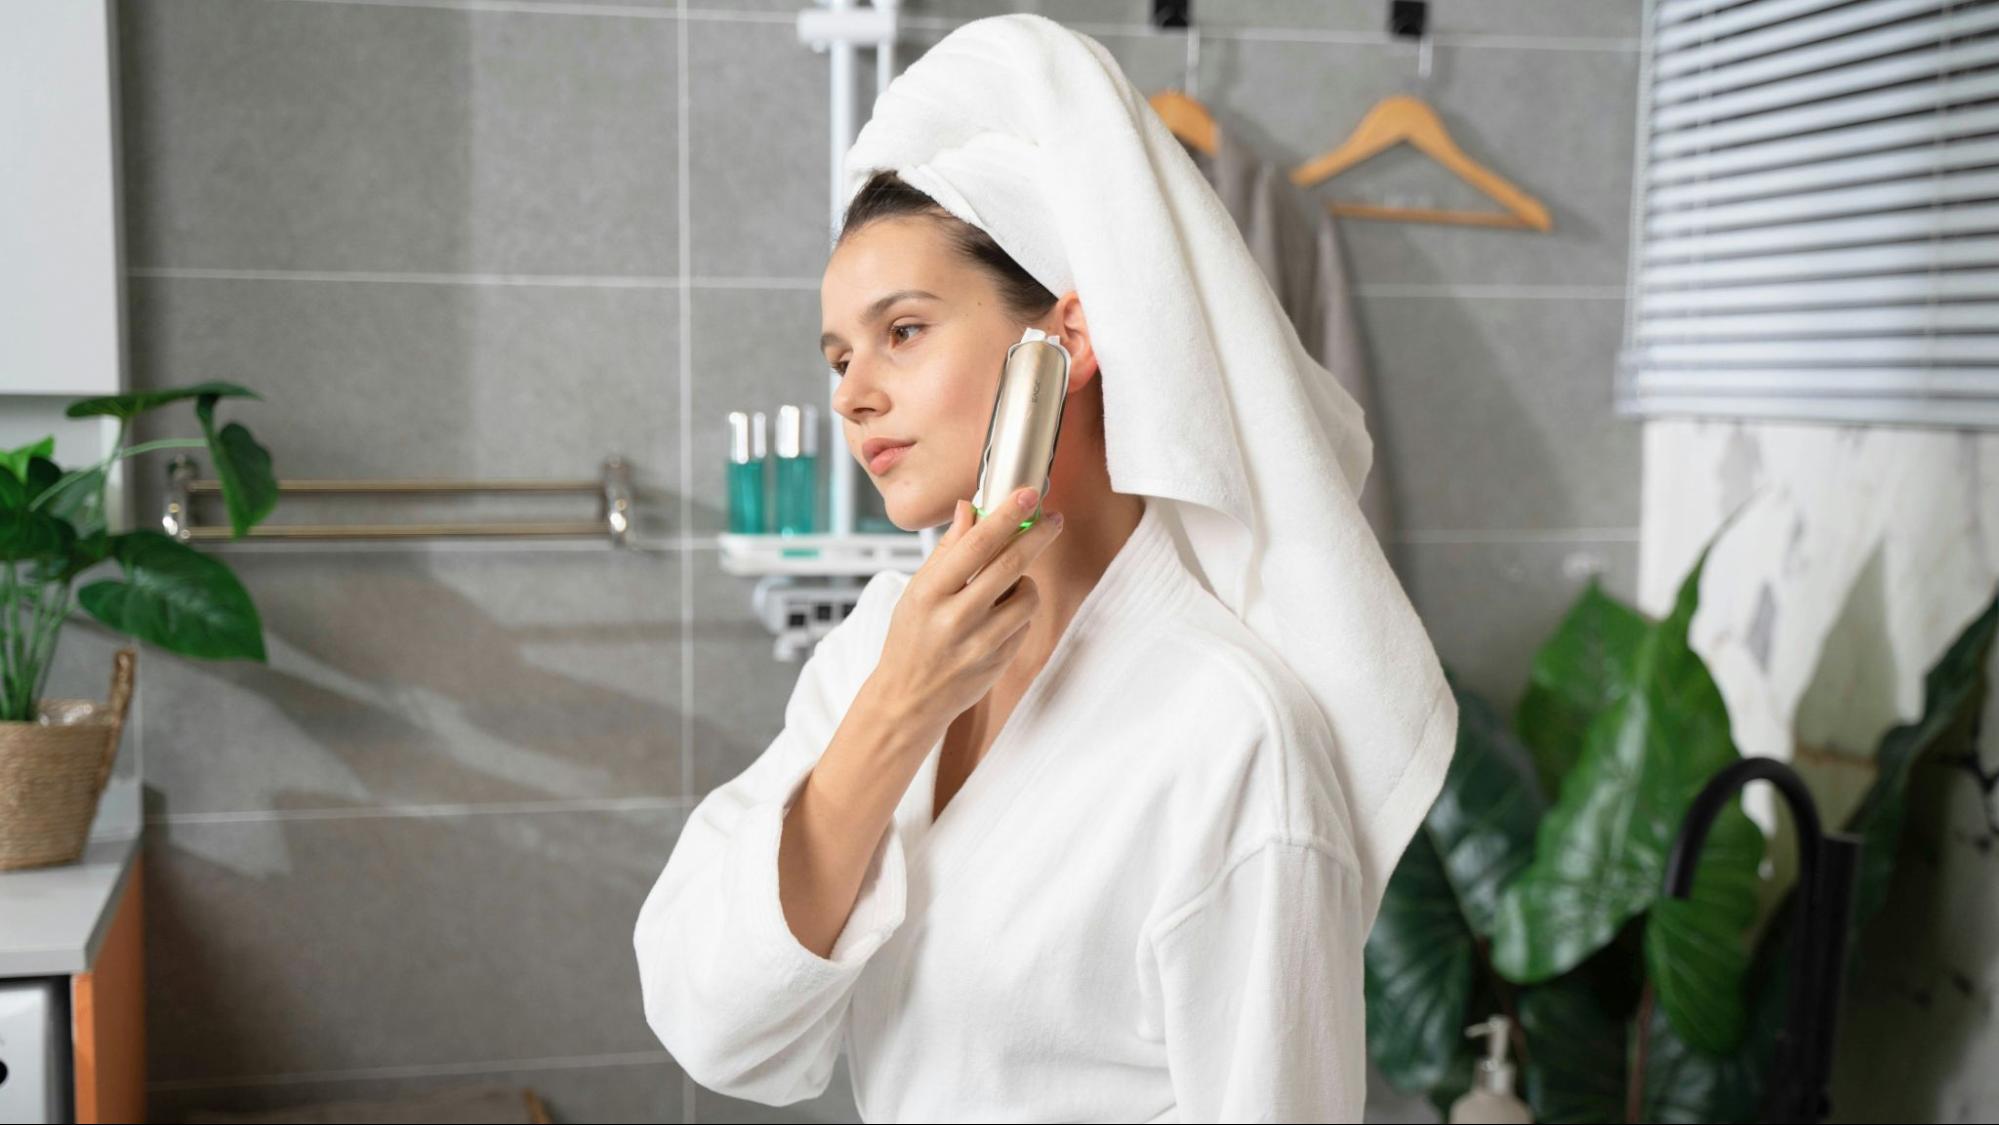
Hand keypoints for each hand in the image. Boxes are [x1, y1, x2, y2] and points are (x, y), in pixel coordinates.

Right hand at [867, 486, 1064, 734]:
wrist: (908, 700)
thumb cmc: (909, 639)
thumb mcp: (917, 591)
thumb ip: (947, 550)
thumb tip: (969, 508)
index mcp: (930, 593)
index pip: (976, 545)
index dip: (1006, 516)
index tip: (1027, 494)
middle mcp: (956, 617)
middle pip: (1010, 565)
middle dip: (1037, 535)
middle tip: (1053, 519)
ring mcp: (981, 642)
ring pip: (1027, 596)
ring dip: (1025, 582)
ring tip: (1005, 587)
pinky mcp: (1000, 661)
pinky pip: (1025, 622)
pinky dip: (1018, 611)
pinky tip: (998, 617)